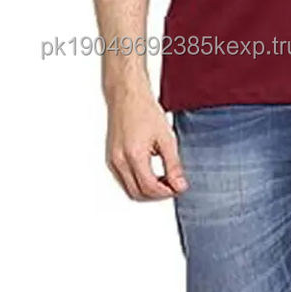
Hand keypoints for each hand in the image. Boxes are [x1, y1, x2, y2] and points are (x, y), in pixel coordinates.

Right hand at [105, 84, 187, 199]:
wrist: (127, 97)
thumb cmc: (144, 111)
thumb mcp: (167, 139)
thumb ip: (174, 165)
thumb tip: (179, 185)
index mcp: (134, 155)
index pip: (150, 188)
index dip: (167, 192)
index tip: (178, 187)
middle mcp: (119, 160)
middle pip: (138, 194)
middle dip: (157, 194)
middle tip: (172, 185)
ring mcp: (112, 161)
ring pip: (129, 190)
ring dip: (147, 190)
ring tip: (163, 179)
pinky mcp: (111, 159)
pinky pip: (123, 180)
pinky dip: (137, 182)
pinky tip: (151, 173)